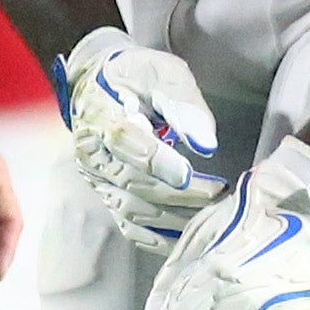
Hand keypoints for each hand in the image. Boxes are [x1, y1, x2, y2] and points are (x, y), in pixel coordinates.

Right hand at [61, 26, 226, 249]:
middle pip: (131, 181)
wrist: (101, 86)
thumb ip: (183, 103)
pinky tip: (187, 237)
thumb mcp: (162, 72)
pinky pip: (130, 226)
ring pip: (132, 209)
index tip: (187, 172)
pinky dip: (158, 237)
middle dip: (177, 194)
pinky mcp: (108, 196)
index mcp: (100, 113)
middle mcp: (92, 152)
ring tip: (211, 215)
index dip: (155, 160)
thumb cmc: (136, 76)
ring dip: (174, 218)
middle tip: (217, 194)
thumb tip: (205, 143)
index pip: (123, 140)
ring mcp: (98, 179)